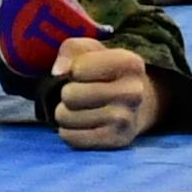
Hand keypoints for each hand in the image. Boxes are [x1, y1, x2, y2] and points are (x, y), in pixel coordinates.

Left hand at [46, 34, 157, 149]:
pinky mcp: (116, 141)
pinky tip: (82, 124)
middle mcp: (133, 92)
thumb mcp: (88, 50)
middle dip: (66, 93)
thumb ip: (70, 51)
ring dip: (65, 113)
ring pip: (67, 117)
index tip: (84, 73)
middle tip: (79, 93)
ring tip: (80, 108)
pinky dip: (68, 131)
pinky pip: (71, 137)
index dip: (73, 70)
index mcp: (130, 63)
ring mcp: (126, 119)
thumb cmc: (103, 71)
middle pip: (70, 95)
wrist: (132, 103)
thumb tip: (57, 72)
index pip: (78, 69)